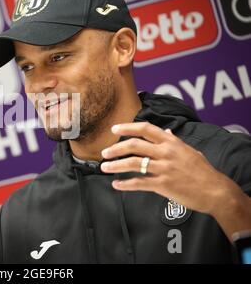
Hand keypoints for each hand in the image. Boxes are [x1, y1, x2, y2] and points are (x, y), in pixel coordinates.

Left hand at [100, 122, 234, 214]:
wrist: (215, 191)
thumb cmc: (203, 171)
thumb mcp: (189, 150)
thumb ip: (174, 140)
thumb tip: (165, 131)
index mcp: (171, 142)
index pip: (145, 129)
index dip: (127, 128)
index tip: (114, 129)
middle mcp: (166, 152)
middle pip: (134, 145)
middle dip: (116, 148)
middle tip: (104, 153)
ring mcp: (164, 168)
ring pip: (133, 163)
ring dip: (116, 165)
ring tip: (105, 168)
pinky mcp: (163, 185)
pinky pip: (139, 183)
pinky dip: (125, 184)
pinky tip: (116, 184)